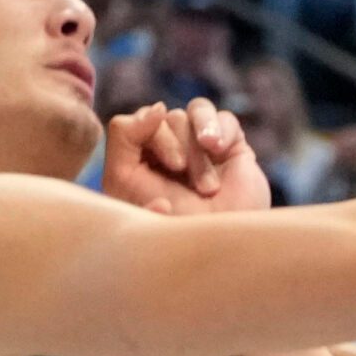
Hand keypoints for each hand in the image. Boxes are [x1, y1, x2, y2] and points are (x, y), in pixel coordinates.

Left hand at [101, 98, 269, 214]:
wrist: (223, 247)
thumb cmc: (171, 226)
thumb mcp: (127, 182)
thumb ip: (124, 139)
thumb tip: (159, 108)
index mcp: (135, 166)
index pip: (128, 124)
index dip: (140, 128)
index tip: (157, 151)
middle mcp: (166, 155)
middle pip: (162, 117)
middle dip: (172, 144)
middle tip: (181, 174)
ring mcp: (199, 150)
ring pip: (190, 113)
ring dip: (196, 147)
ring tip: (208, 181)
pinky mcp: (230, 148)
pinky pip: (223, 117)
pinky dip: (219, 129)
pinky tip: (220, 151)